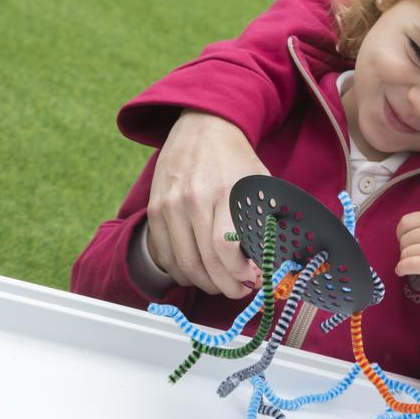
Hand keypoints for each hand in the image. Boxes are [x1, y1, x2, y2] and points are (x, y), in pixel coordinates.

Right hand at [147, 110, 267, 297]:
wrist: (202, 127)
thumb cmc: (235, 159)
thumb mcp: (260, 182)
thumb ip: (262, 220)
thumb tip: (264, 261)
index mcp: (223, 192)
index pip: (224, 247)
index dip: (238, 273)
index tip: (251, 279)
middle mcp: (192, 200)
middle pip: (203, 262)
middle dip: (225, 287)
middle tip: (239, 291)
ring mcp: (169, 205)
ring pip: (182, 264)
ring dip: (204, 283)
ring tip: (221, 284)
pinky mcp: (154, 209)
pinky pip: (163, 254)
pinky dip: (181, 271)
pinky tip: (198, 271)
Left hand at [395, 211, 419, 276]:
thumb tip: (405, 233)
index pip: (406, 222)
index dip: (401, 234)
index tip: (406, 241)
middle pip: (406, 240)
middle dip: (405, 249)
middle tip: (414, 255)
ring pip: (408, 253)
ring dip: (405, 260)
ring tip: (413, 263)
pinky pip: (414, 265)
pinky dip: (403, 268)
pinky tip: (402, 271)